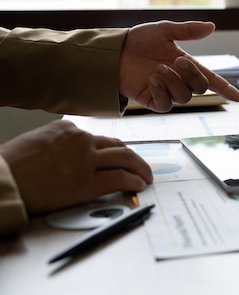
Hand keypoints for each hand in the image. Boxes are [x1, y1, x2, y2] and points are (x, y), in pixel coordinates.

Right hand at [0, 120, 152, 214]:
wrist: (1, 182)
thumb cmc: (11, 166)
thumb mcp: (36, 141)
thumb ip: (59, 143)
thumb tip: (71, 153)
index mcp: (67, 129)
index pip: (99, 137)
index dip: (113, 149)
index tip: (121, 156)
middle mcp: (81, 140)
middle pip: (118, 146)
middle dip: (133, 157)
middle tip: (141, 166)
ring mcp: (86, 161)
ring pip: (126, 159)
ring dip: (141, 168)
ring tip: (146, 177)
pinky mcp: (88, 183)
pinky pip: (121, 178)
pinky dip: (134, 181)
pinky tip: (139, 185)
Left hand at [120, 21, 238, 112]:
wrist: (114, 51)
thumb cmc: (138, 41)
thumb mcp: (164, 31)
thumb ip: (188, 31)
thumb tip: (212, 26)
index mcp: (187, 66)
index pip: (211, 80)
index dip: (225, 88)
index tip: (238, 97)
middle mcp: (180, 81)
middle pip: (199, 88)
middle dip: (191, 74)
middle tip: (176, 61)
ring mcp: (167, 92)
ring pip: (184, 97)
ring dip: (173, 82)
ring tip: (157, 69)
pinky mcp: (153, 101)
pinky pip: (165, 105)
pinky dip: (161, 92)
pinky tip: (151, 80)